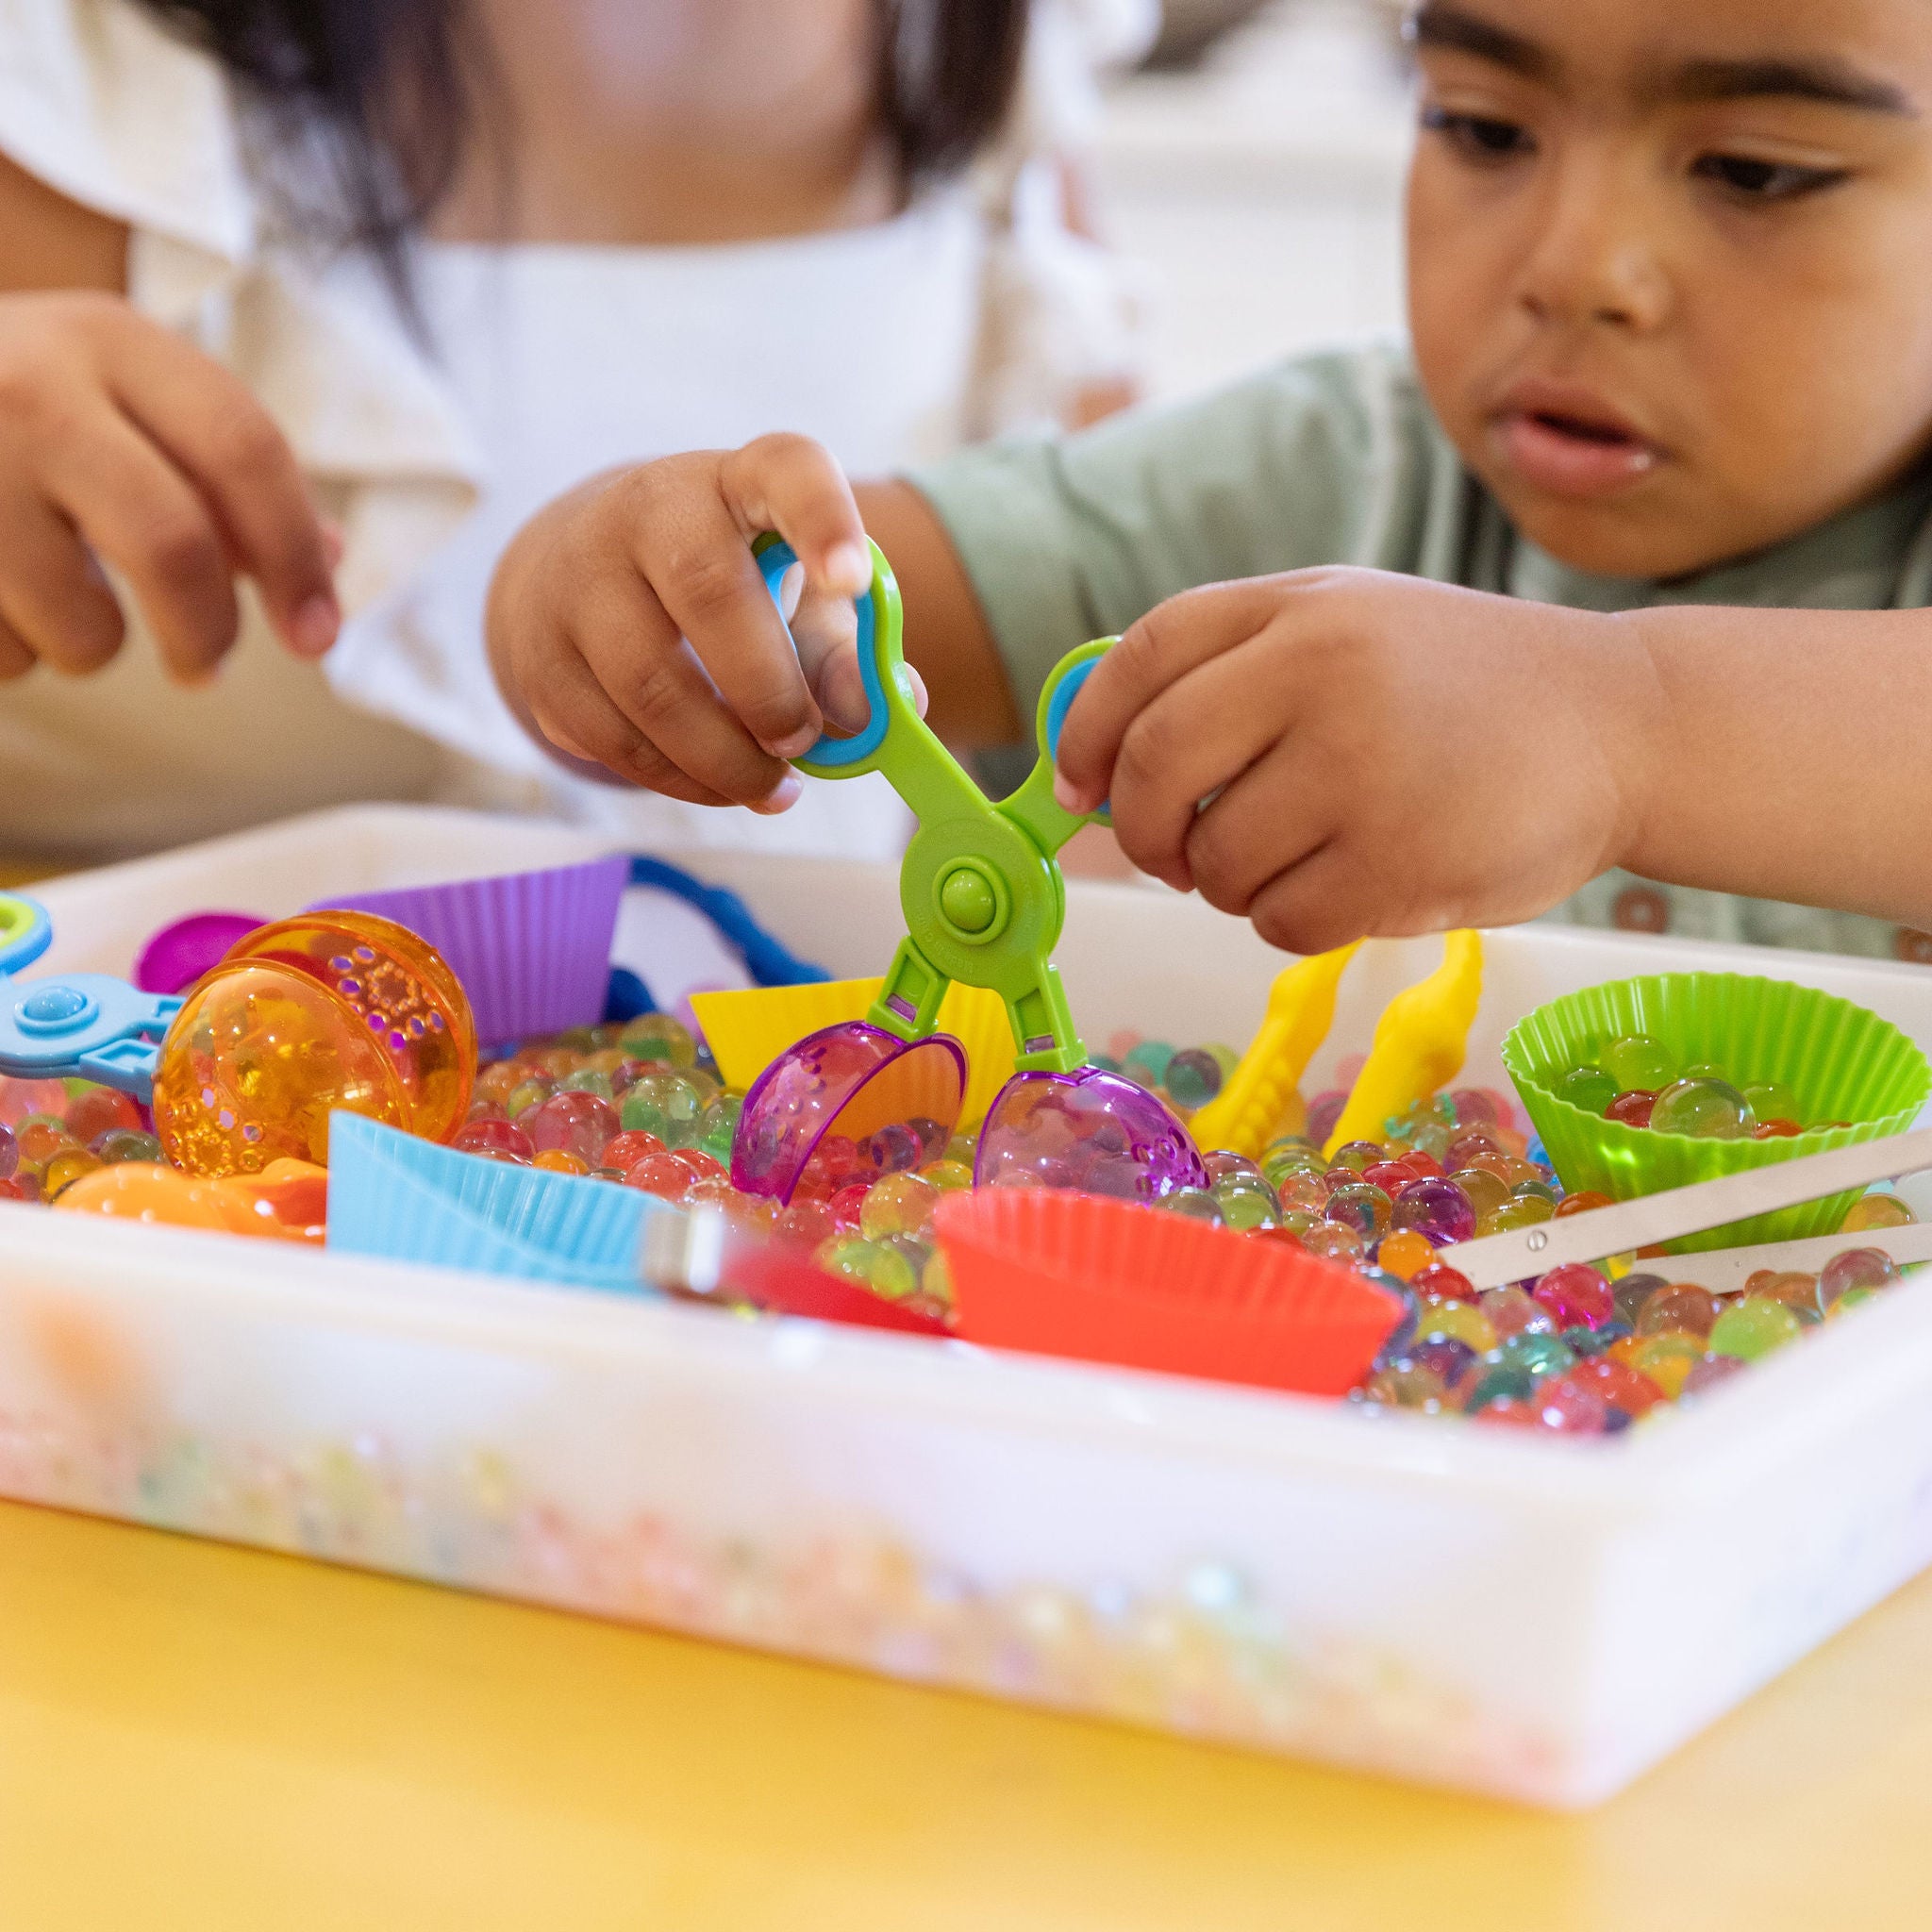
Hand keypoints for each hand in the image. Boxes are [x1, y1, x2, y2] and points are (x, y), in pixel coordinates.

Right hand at [0, 291, 339, 680]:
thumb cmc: (4, 405)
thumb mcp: (110, 399)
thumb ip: (218, 475)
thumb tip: (335, 558)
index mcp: (105, 338)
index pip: (246, 449)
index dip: (298, 558)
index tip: (317, 638)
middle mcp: (27, 383)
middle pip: (174, 546)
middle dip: (207, 632)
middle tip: (203, 665)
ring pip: (81, 624)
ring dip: (88, 648)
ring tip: (55, 604)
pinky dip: (8, 653)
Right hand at [487, 435, 912, 809]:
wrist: (584, 573)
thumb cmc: (726, 584)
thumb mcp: (797, 598)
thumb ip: (849, 652)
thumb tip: (886, 713)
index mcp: (736, 482)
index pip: (786, 471)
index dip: (824, 522)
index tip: (852, 581)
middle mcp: (648, 510)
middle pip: (706, 591)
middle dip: (767, 690)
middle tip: (802, 741)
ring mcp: (579, 579)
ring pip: (650, 685)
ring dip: (723, 758)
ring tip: (771, 786)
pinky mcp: (541, 656)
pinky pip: (612, 737)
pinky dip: (678, 779)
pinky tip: (716, 785)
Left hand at [1051, 567, 1660, 950]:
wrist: (1622, 725)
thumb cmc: (1459, 686)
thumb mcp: (1349, 626)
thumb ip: (1230, 671)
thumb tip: (1096, 769)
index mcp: (1298, 608)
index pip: (1140, 661)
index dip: (1086, 734)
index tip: (1078, 788)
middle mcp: (1322, 674)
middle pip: (1156, 770)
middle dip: (1143, 831)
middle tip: (1168, 853)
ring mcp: (1361, 769)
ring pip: (1215, 863)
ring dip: (1230, 882)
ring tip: (1295, 856)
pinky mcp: (1399, 861)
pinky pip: (1281, 920)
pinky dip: (1291, 919)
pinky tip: (1347, 884)